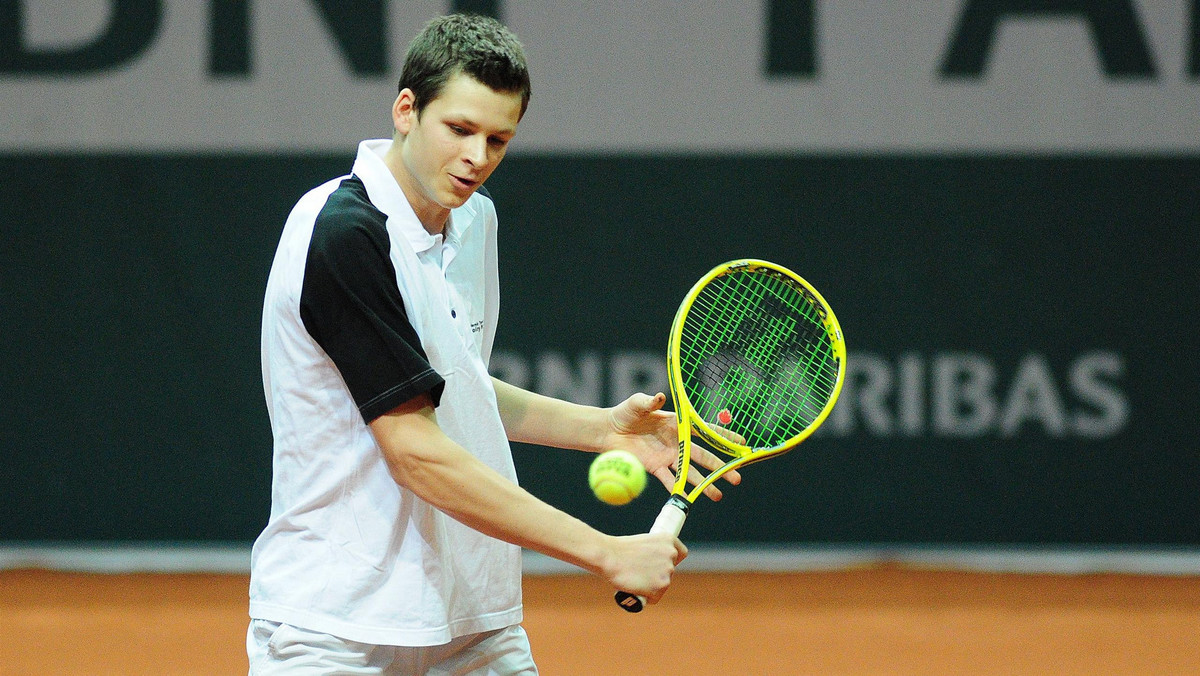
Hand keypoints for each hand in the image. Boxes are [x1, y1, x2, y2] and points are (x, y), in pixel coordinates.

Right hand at [603, 532, 687, 603]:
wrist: (609, 557)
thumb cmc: (618, 550)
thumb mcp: (642, 543)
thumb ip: (653, 552)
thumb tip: (653, 566)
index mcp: (668, 539)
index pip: (681, 553)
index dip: (672, 560)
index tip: (662, 564)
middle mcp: (671, 554)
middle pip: (670, 571)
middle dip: (657, 574)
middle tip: (640, 574)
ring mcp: (667, 571)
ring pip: (663, 585)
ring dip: (652, 586)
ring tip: (635, 581)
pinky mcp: (660, 587)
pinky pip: (656, 597)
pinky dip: (647, 597)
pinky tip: (636, 590)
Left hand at [604, 392, 740, 500]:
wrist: (607, 430)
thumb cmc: (625, 412)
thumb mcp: (637, 404)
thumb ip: (649, 402)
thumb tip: (660, 397)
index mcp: (678, 424)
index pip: (705, 430)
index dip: (723, 436)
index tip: (741, 443)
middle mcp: (677, 441)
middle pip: (703, 455)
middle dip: (721, 467)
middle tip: (736, 477)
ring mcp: (668, 455)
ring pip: (691, 472)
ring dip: (705, 483)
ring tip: (718, 495)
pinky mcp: (655, 467)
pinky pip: (669, 480)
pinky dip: (679, 489)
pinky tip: (690, 499)